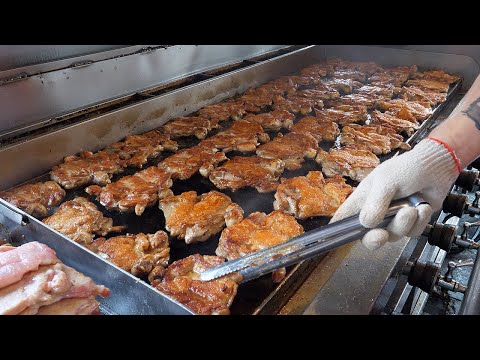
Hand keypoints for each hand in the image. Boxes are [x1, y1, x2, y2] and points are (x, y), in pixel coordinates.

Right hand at [330, 138, 459, 249]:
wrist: (437, 167)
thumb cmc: (407, 169)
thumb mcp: (386, 183)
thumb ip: (374, 204)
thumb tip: (366, 224)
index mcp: (363, 199)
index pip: (343, 218)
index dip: (338, 231)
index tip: (335, 241)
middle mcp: (375, 212)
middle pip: (366, 236)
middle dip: (374, 239)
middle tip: (381, 235)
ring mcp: (393, 219)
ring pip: (393, 235)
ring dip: (403, 223)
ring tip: (412, 209)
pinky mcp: (412, 223)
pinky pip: (411, 233)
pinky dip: (419, 222)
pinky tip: (422, 207)